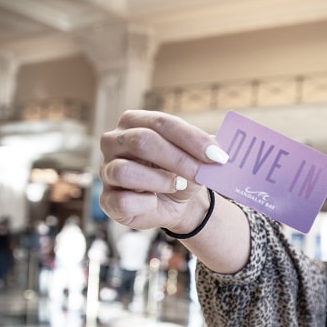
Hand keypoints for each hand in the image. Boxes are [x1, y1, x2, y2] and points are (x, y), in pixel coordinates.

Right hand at [99, 110, 227, 231]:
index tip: (219, 156)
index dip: (192, 139)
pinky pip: (122, 201)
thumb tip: (218, 146)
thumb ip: (205, 149)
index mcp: (135, 121)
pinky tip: (154, 202)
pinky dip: (145, 204)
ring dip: (159, 181)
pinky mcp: (107, 199)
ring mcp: (107, 170)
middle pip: (143, 142)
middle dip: (179, 160)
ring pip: (125, 171)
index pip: (162, 123)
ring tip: (176, 185)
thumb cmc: (183, 172)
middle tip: (202, 174)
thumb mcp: (196, 157)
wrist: (176, 202)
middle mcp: (114, 142)